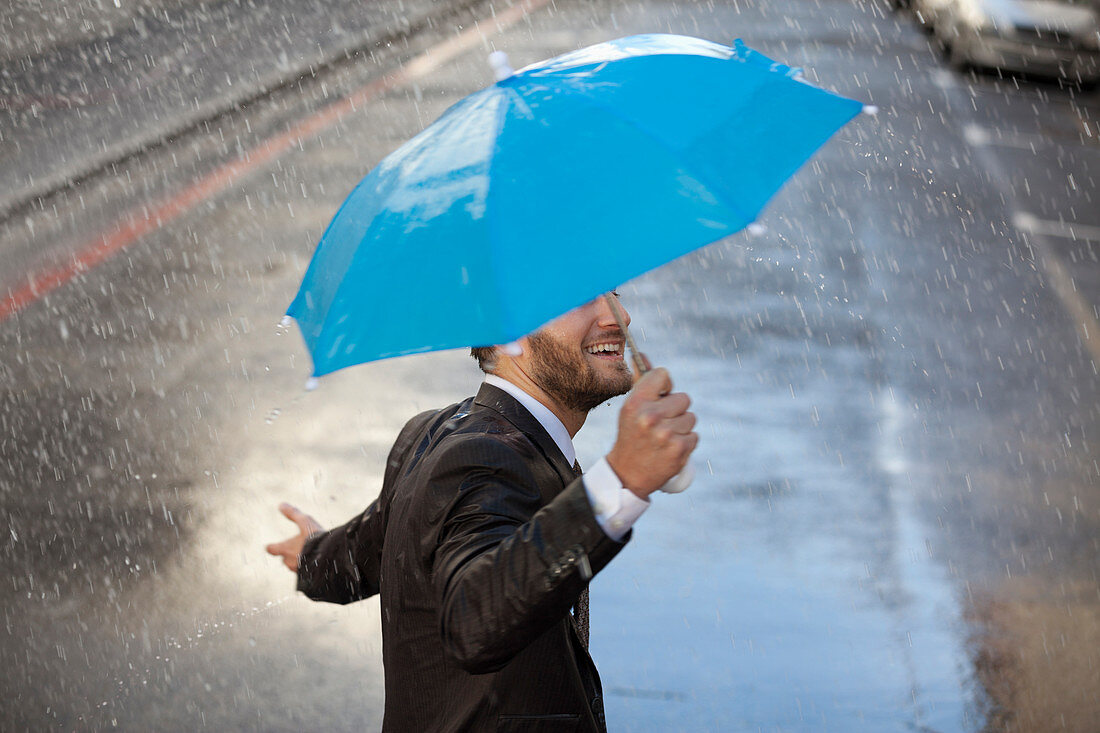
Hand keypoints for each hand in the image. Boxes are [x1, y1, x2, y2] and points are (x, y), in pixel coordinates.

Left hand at [265, 502, 323, 571]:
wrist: (330, 558)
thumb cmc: (315, 538)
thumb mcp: (305, 521)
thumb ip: (293, 513)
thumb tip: (281, 505)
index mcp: (285, 549)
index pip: (272, 549)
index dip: (272, 547)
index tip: (270, 546)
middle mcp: (289, 561)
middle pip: (284, 559)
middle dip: (289, 554)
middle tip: (297, 548)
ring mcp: (298, 571)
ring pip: (295, 566)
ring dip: (299, 561)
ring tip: (310, 555)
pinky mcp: (308, 577)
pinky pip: (305, 573)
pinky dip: (308, 568)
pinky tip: (317, 563)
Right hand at [605, 363, 697, 497]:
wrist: (627, 473)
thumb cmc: (631, 434)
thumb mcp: (630, 407)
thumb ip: (640, 380)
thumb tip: (642, 355)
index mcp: (636, 402)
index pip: (663, 374)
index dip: (665, 385)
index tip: (660, 396)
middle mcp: (650, 416)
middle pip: (683, 398)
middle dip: (675, 409)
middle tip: (661, 423)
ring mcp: (666, 434)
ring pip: (690, 418)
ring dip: (681, 426)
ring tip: (665, 437)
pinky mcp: (680, 450)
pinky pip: (694, 436)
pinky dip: (685, 442)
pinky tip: (670, 448)